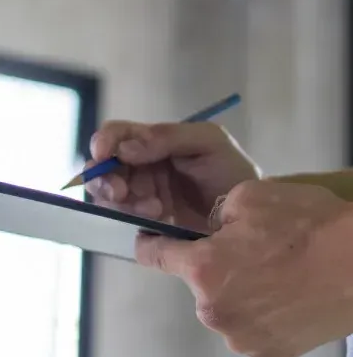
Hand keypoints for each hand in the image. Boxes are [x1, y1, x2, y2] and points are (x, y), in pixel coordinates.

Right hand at [87, 121, 258, 231]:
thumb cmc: (232, 171)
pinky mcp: (146, 222)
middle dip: (106, 179)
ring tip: (156, 208)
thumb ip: (167, 136)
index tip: (103, 155)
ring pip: (109, 195)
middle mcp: (140, 166)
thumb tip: (124, 149)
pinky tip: (159, 217)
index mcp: (152, 141)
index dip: (103, 142)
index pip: (116, 134)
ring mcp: (142, 195)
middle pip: (103, 167)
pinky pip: (123, 219)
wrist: (254, 215)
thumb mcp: (207, 141)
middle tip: (121, 192)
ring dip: (124, 201)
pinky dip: (133, 218)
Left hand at [136, 181, 352, 356]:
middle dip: (208, 264)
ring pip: (222, 305)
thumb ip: (214, 215)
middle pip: (195, 281)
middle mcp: (215, 311)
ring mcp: (243, 339)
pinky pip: (248, 326)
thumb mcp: (248, 197)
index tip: (148, 238)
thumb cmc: (304, 226)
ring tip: (269, 270)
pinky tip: (281, 292)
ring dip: (234, 289)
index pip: (155, 257)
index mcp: (203, 269)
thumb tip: (210, 231)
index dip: (149, 243)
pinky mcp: (270, 355)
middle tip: (244, 248)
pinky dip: (256, 310)